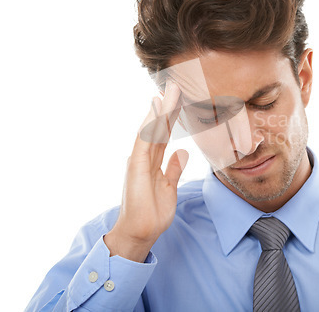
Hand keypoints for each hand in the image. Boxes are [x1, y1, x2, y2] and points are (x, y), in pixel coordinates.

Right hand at [104, 81, 188, 261]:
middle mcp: (145, 158)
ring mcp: (139, 160)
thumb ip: (174, 170)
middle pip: (158, 128)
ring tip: (168, 91)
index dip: (171, 118)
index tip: (180, 101)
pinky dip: (150, 124)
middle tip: (175, 86)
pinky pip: (145, 140)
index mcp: (153, 162)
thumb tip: (182, 152)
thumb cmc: (153, 213)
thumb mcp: (170, 188)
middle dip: (167, 108)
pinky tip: (156, 110)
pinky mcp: (136, 166)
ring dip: (160, 110)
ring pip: (151, 130)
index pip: (164, 135)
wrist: (141, 232)